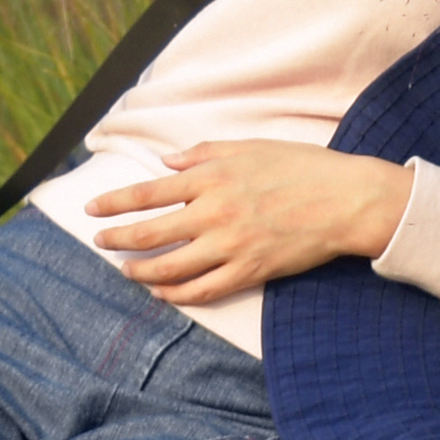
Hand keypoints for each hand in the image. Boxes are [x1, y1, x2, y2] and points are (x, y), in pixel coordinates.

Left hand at [85, 140, 413, 305]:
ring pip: (169, 267)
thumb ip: (205, 153)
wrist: (346, 200)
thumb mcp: (251, 146)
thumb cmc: (302, 166)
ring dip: (139, 270)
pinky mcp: (249, 271)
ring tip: (124, 270)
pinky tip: (161, 291)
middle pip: (149, 233)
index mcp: (213, 177)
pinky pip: (202, 290)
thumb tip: (167, 162)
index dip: (115, 202)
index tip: (93, 209)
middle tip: (99, 241)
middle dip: (116, 238)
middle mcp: (215, 212)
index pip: (149, 192)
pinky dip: (175, 293)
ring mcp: (231, 245)